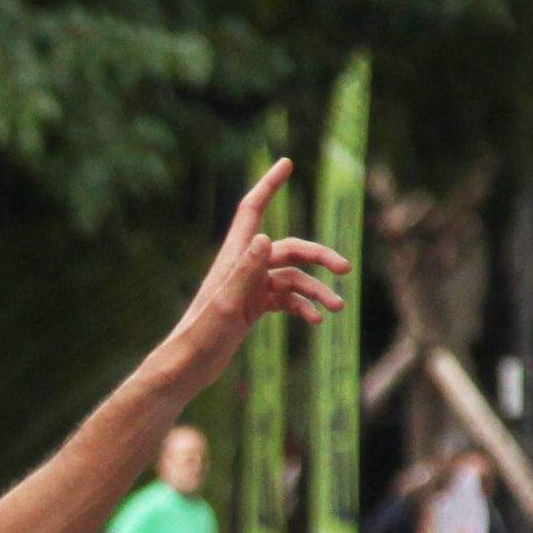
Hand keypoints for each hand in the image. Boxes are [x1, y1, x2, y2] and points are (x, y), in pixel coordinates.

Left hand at [177, 158, 348, 351]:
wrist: (187, 369)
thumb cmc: (199, 337)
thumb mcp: (226, 305)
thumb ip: (245, 272)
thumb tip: (264, 236)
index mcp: (233, 258)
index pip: (253, 211)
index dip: (269, 185)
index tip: (287, 162)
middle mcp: (242, 267)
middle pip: (288, 249)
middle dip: (318, 256)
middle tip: (346, 269)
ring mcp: (249, 287)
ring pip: (292, 278)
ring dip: (316, 290)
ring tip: (338, 308)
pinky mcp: (252, 307)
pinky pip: (285, 300)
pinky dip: (303, 307)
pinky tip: (316, 321)